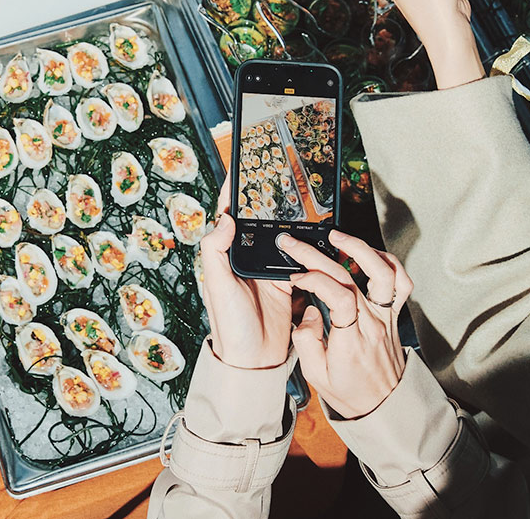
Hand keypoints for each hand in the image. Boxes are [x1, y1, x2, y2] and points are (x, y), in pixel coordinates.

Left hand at [200, 180, 294, 368]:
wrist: (255, 359)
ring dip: (287, 220)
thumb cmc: (229, 325)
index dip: (232, 193)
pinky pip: (299, 257)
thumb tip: (225, 217)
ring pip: (280, 236)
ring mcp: (268, 269)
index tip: (240, 169)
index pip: (227, 217)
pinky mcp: (290, 281)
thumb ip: (215, 251)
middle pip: (257, 221)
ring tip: (297, 196)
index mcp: (225, 256)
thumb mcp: (216, 285)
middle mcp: (246, 259)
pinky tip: (313, 231)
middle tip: (277, 175)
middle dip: (265, 200)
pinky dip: (306, 245)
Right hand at [280, 229, 412, 418]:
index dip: (315, 278)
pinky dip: (387, 261)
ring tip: (337, 236)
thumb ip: (306, 341)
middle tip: (295, 244)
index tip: (297, 276)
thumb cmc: (350, 392)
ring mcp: (387, 316)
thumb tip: (308, 312)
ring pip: (383, 272)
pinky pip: (401, 281)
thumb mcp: (316, 375)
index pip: (338, 295)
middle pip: (349, 276)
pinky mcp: (394, 314)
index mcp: (351, 339)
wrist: (385, 405)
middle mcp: (372, 323)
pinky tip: (368, 253)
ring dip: (360, 248)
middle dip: (317, 255)